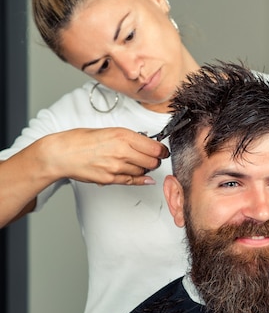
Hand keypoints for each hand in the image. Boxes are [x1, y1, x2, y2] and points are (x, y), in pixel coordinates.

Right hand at [43, 127, 169, 185]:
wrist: (61, 153)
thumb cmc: (81, 140)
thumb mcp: (110, 131)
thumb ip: (129, 138)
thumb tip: (146, 143)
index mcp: (123, 136)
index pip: (155, 148)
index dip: (162, 150)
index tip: (162, 151)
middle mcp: (122, 151)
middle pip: (152, 162)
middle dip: (155, 160)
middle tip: (153, 158)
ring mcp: (116, 167)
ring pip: (143, 172)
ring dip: (144, 169)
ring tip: (137, 163)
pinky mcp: (110, 179)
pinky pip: (132, 182)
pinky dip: (140, 180)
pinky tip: (144, 178)